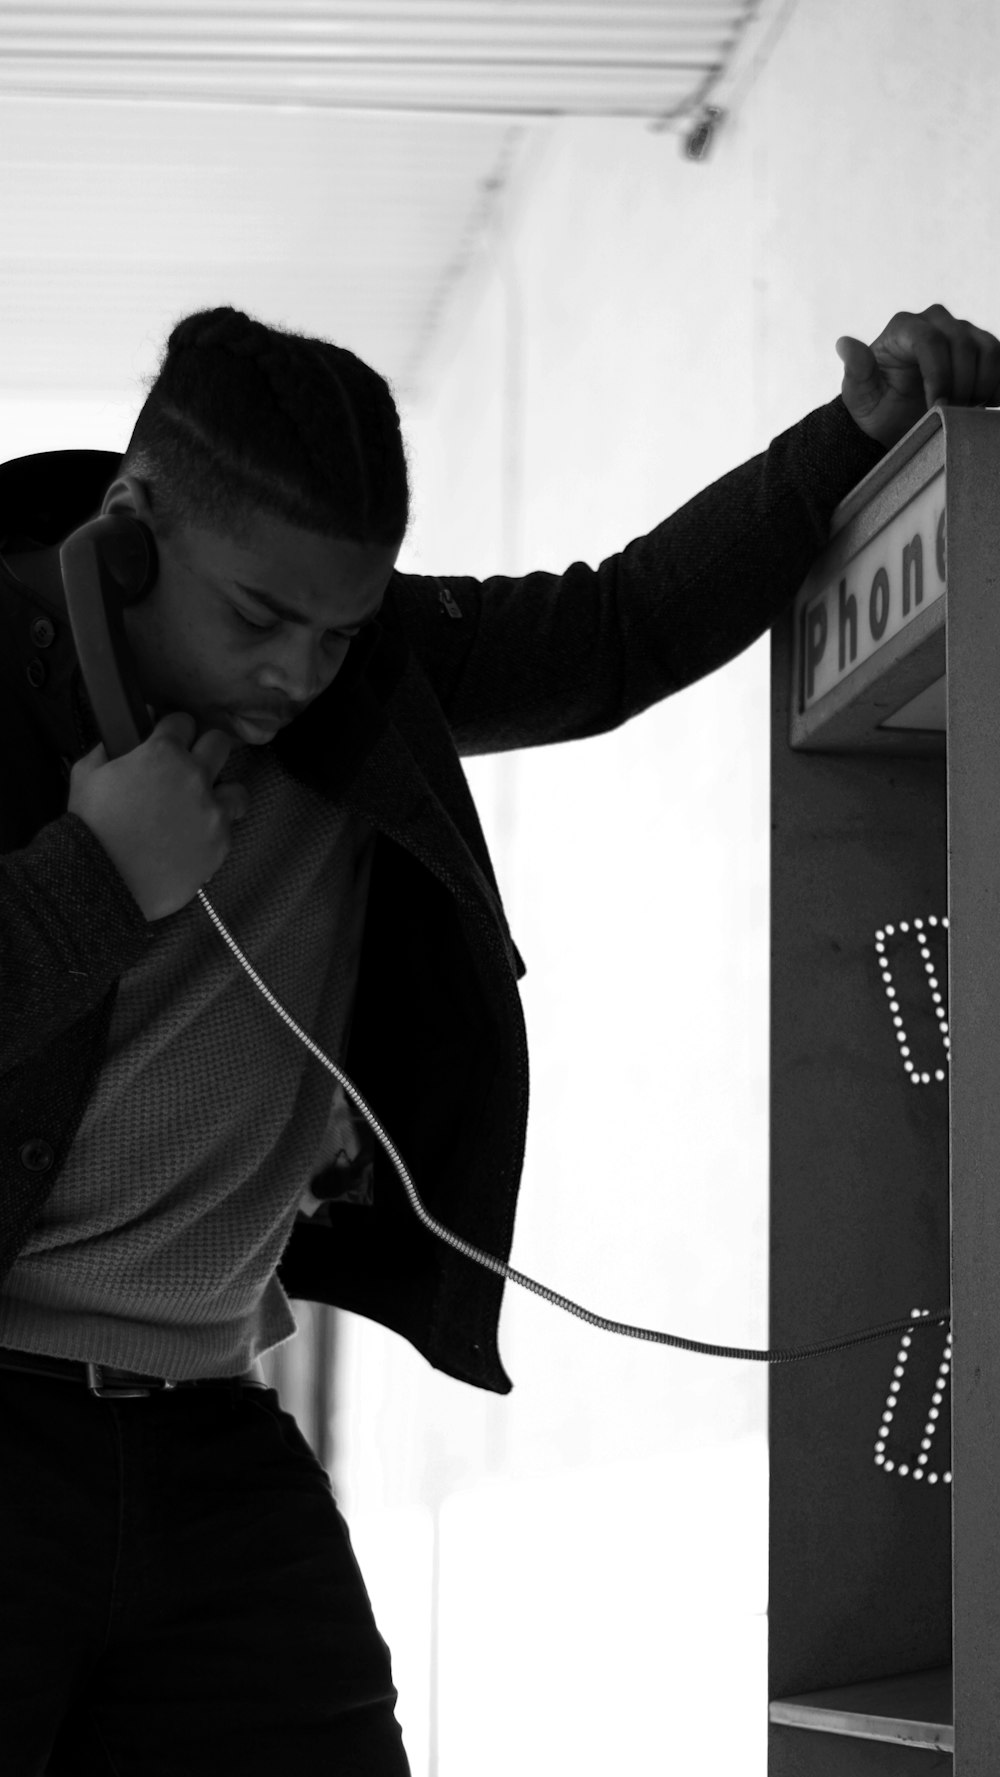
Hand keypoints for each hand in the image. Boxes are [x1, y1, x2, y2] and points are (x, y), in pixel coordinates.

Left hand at [835, 303, 999, 449]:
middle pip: (962, 343)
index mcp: (903, 327)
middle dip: (960, 384)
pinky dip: (996, 384)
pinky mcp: (981, 347)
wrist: (896, 423)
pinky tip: (982, 407)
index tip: (937, 406)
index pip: (930, 340)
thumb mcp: (860, 398)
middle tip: (951, 415)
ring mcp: (961, 331)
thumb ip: (856, 371)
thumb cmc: (876, 410)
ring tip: (964, 412)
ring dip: (981, 385)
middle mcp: (935, 320)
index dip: (939, 375)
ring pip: (987, 349)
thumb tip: (844, 344)